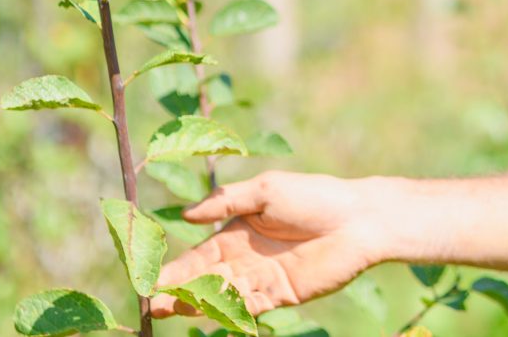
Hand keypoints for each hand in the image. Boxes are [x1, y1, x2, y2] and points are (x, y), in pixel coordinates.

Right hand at [148, 171, 388, 317]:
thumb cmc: (314, 197)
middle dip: (177, 292)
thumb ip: (228, 201)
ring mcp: (260, 279)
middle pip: (204, 281)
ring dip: (196, 306)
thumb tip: (186, 215)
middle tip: (151, 304)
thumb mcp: (267, 190)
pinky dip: (229, 315)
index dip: (174, 269)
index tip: (149, 280)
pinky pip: (247, 308)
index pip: (198, 256)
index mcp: (236, 231)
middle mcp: (244, 258)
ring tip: (168, 311)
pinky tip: (208, 317)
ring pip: (221, 297)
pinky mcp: (279, 295)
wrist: (358, 220)